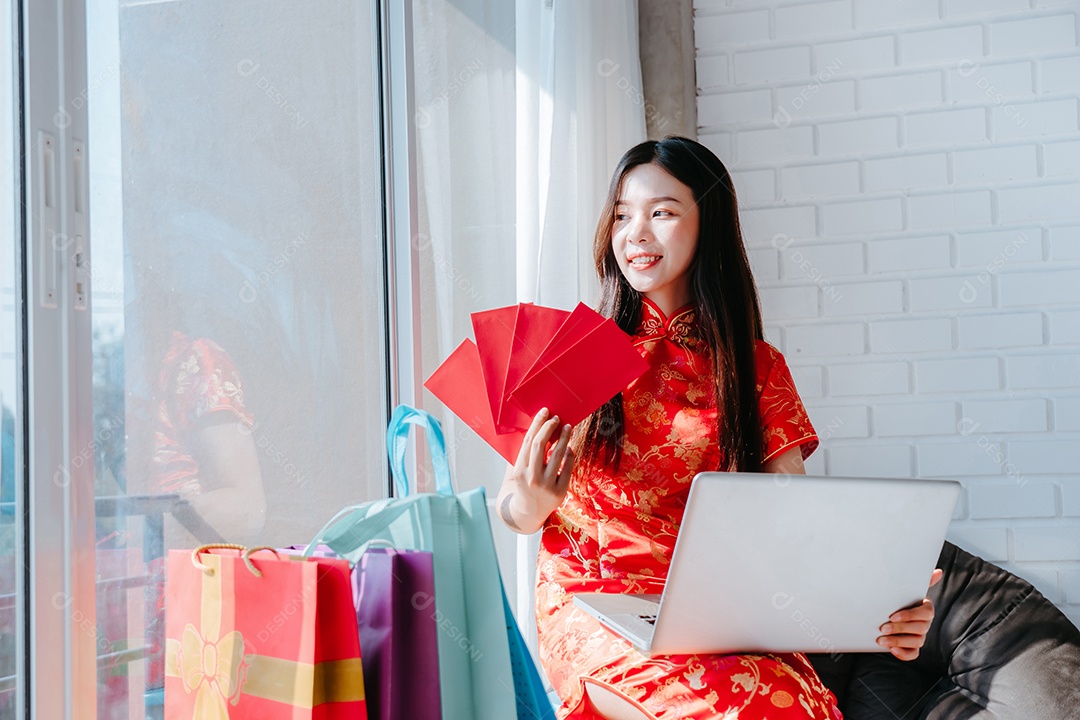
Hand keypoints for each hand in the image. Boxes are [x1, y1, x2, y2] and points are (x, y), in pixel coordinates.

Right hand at [497, 408, 574, 533]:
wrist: (529, 511)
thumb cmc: (525, 483)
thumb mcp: (519, 469)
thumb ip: (526, 452)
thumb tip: (536, 426)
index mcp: (519, 470)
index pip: (528, 441)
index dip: (537, 424)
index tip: (545, 412)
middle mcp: (531, 477)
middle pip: (541, 445)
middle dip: (549, 428)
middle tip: (557, 418)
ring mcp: (546, 486)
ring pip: (557, 455)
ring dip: (564, 438)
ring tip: (568, 427)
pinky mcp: (560, 492)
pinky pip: (567, 468)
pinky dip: (569, 455)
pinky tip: (569, 447)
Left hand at [877, 568, 942, 660]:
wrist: (886, 613)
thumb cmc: (899, 599)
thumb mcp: (907, 588)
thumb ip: (921, 580)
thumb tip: (938, 572)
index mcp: (925, 609)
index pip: (926, 613)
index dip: (909, 615)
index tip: (892, 615)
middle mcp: (925, 624)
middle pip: (920, 629)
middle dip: (900, 629)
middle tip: (882, 628)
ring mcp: (920, 636)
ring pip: (916, 642)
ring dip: (898, 641)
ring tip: (881, 640)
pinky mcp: (912, 647)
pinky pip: (913, 654)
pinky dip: (903, 654)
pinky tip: (891, 650)